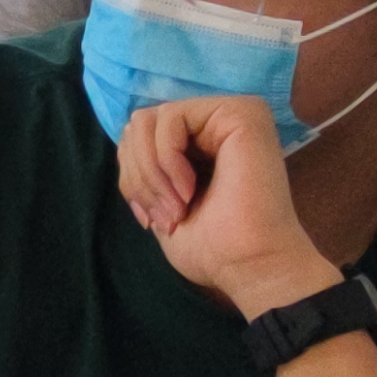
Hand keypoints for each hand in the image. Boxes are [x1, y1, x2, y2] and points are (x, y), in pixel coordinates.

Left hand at [116, 91, 341, 312]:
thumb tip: (125, 140)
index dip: (132, 179)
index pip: (136, 138)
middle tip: (166, 217)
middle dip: (139, 177)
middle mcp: (215, 122)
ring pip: (147, 121)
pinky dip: (166, 159)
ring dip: (151, 172)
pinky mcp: (240, 111)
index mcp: (199, 143)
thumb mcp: (161, 202)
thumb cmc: (214, 247)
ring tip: (178, 207)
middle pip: (138, 126)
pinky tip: (189, 189)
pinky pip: (170, 118)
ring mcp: (229, 113)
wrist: (251, 265)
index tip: (151, 221)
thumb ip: (145, 167)